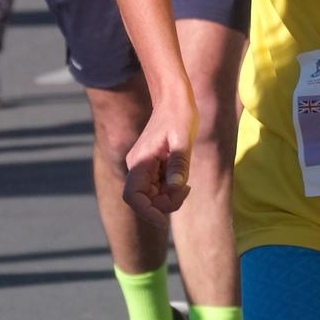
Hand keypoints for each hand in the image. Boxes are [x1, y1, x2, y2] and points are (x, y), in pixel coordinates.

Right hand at [122, 107, 195, 223]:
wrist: (174, 97)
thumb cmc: (180, 114)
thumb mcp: (183, 138)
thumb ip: (178, 164)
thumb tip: (176, 187)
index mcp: (140, 162)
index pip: (133, 197)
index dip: (146, 213)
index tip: (164, 222)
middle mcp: (137, 166)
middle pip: (145, 200)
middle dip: (165, 203)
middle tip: (186, 190)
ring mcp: (142, 167)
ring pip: (152, 195)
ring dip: (169, 196)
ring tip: (186, 182)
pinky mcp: (150, 166)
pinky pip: (157, 186)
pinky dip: (170, 189)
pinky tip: (182, 178)